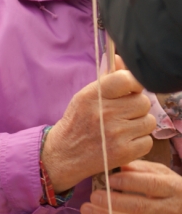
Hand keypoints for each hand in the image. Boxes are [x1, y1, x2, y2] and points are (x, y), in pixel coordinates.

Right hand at [42, 62, 155, 191]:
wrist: (64, 154)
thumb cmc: (76, 123)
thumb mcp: (85, 97)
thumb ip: (106, 79)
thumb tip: (121, 59)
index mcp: (93, 96)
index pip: (127, 79)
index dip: (134, 84)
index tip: (131, 90)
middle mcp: (104, 113)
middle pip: (143, 102)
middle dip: (136, 108)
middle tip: (123, 114)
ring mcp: (115, 133)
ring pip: (149, 121)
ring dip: (139, 125)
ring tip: (122, 129)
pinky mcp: (124, 151)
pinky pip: (148, 140)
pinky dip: (139, 142)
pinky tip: (123, 142)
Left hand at [81, 160, 181, 213]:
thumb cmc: (170, 190)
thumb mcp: (162, 174)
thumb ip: (141, 168)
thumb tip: (120, 164)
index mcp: (172, 188)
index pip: (150, 185)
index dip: (129, 182)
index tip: (109, 179)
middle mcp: (168, 210)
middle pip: (139, 207)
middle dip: (113, 202)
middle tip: (94, 196)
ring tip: (86, 209)